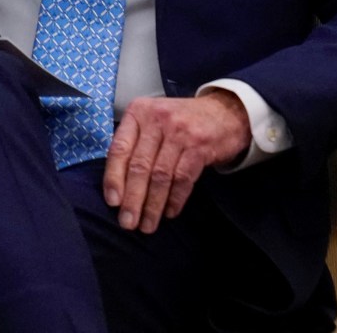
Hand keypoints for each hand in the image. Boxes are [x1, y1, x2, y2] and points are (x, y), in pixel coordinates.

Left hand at [102, 91, 250, 233]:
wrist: (224, 112)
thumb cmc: (181, 121)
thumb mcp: (152, 120)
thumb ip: (134, 143)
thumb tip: (116, 185)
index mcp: (139, 112)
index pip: (120, 148)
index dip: (113, 178)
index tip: (112, 202)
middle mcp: (157, 119)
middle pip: (139, 166)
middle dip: (132, 199)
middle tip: (128, 222)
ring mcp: (179, 132)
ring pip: (160, 176)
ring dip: (152, 205)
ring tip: (147, 225)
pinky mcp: (199, 146)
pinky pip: (182, 179)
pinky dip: (174, 199)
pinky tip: (169, 212)